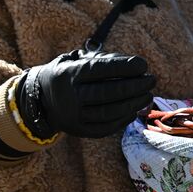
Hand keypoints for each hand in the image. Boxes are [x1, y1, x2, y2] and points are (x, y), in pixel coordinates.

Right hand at [19, 50, 155, 138]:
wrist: (41, 99)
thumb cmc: (70, 74)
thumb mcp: (78, 60)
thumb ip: (105, 60)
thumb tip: (138, 68)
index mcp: (67, 74)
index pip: (100, 69)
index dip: (124, 67)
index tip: (143, 65)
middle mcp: (68, 97)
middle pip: (107, 93)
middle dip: (134, 86)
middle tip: (151, 80)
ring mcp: (72, 116)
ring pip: (109, 112)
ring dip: (134, 104)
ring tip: (148, 95)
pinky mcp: (77, 131)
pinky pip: (105, 128)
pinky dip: (123, 120)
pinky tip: (134, 110)